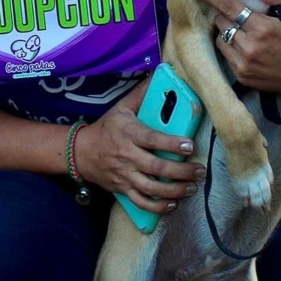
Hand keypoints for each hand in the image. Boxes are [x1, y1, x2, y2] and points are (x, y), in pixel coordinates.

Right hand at [74, 81, 205, 213]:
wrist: (81, 152)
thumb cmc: (107, 128)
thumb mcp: (121, 107)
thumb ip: (141, 94)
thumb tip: (160, 74)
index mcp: (129, 133)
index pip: (153, 140)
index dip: (172, 144)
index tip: (190, 145)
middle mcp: (127, 156)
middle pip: (156, 168)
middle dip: (181, 172)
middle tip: (199, 170)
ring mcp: (125, 175)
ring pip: (151, 188)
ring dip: (174, 191)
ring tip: (191, 188)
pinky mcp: (123, 189)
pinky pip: (141, 202)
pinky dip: (158, 207)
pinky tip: (173, 204)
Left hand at [187, 0, 280, 102]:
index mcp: (263, 28)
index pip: (229, 7)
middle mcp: (249, 47)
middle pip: (221, 21)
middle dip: (228, 16)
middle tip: (243, 17)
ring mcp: (243, 64)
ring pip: (220, 38)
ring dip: (227, 32)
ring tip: (245, 33)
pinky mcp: (241, 76)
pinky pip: (225, 54)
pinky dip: (230, 47)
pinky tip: (246, 47)